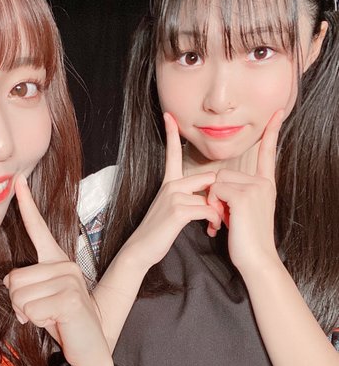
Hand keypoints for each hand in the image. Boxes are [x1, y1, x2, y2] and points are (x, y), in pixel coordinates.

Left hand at [4, 175, 113, 365]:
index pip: (39, 229)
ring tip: (49, 317)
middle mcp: (65, 265)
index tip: (18, 179)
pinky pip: (31, 309)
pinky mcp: (70, 297)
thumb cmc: (63, 324)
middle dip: (18, 303)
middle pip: (13, 278)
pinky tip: (57, 323)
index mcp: (58, 263)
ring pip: (19, 295)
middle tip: (41, 312)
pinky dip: (37, 322)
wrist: (90, 348)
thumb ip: (24, 287)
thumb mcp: (39, 302)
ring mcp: (70, 279)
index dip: (27, 204)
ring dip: (27, 313)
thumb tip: (7, 282)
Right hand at [120, 113, 220, 271]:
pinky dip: (214, 221)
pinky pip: (208, 209)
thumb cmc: (158, 233)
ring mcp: (173, 197)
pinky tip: (211, 230)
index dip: (171, 134)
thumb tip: (207, 198)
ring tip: (216, 227)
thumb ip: (187, 198)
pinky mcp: (178, 211)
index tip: (169, 115)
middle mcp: (171, 186)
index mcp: (169, 184)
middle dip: (221, 197)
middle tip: (223, 216)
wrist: (141, 250)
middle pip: (210, 179)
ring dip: (219, 214)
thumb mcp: (171, 210)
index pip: (172, 154)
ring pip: (211, 197)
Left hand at [206, 110, 284, 274]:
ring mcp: (255, 188)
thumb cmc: (246, 240)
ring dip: (213, 200)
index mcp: (266, 185)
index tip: (279, 112)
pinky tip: (222, 221)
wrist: (256, 259)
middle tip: (224, 217)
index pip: (268, 153)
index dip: (272, 132)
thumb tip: (219, 186)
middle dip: (216, 194)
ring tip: (223, 220)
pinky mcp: (244, 196)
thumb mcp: (243, 212)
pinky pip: (216, 189)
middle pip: (225, 172)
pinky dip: (212, 204)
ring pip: (218, 180)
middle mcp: (263, 183)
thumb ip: (237, 194)